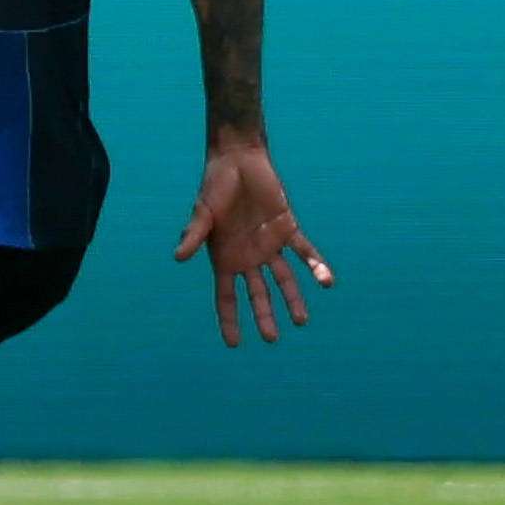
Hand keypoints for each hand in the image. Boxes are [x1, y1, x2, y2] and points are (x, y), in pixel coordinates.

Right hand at [172, 129, 331, 344]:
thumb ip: (193, 235)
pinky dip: (316, 266)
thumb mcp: (202, 212)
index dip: (229, 319)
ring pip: (284, 280)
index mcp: (224, 257)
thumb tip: (178, 257)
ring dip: (293, 299)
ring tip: (301, 321)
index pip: (226, 296)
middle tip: (272, 338)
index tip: (235, 343)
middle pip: (257, 294)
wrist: (238, 160)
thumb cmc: (215, 186)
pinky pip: (304, 252)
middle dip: (264, 316)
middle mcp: (248, 257)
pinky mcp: (288, 229)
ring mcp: (269, 245)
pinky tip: (326, 280)